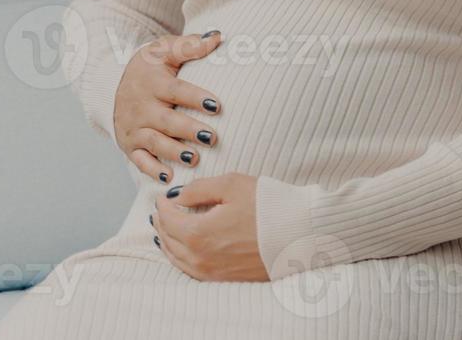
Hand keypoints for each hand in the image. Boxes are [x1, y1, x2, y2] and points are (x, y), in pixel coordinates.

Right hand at [113, 31, 224, 183]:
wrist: (115, 83)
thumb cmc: (150, 66)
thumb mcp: (165, 49)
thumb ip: (190, 45)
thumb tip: (217, 36)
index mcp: (152, 83)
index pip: (176, 90)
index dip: (195, 98)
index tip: (216, 105)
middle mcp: (141, 107)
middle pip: (166, 121)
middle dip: (188, 130)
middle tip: (211, 137)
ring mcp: (134, 128)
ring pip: (154, 142)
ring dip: (173, 152)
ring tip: (194, 158)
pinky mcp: (129, 144)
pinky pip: (140, 160)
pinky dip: (153, 170)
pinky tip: (169, 178)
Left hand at [152, 172, 267, 281]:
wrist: (300, 233)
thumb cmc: (270, 205)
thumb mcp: (233, 185)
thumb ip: (199, 189)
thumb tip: (177, 196)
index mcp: (199, 233)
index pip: (168, 218)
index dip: (162, 204)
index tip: (163, 196)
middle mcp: (200, 257)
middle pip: (168, 240)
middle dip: (161, 222)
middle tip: (161, 211)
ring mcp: (211, 271)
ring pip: (176, 258)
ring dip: (167, 241)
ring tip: (166, 229)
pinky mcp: (223, 278)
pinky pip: (190, 270)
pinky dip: (180, 258)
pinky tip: (184, 249)